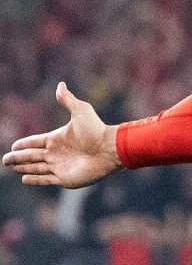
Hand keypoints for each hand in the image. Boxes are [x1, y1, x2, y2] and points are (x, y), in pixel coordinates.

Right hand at [2, 82, 122, 188]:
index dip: (24, 144)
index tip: (13, 146)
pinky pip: (45, 179)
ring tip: (13, 168)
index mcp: (57, 138)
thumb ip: (68, 100)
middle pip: (31, 156)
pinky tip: (24, 178)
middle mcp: (56, 153)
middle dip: (18, 158)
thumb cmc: (96, 130)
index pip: (35, 141)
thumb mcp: (81, 111)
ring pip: (36, 167)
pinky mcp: (64, 178)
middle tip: (5, 160)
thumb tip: (60, 84)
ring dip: (24, 168)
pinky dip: (34, 179)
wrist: (108, 149)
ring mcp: (60, 166)